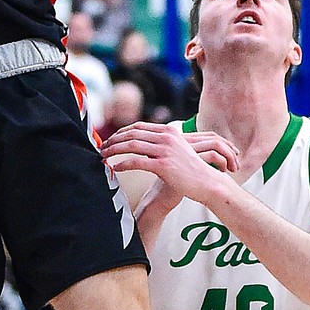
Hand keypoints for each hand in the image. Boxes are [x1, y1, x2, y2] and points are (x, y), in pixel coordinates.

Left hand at [102, 123, 238, 204]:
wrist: (207, 183)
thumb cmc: (191, 170)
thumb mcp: (177, 151)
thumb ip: (162, 144)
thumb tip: (144, 143)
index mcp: (169, 131)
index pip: (139, 127)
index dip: (122, 132)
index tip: (111, 138)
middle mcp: (166, 137)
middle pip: (132, 133)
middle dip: (114, 139)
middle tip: (102, 147)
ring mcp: (165, 150)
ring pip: (131, 146)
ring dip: (114, 150)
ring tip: (103, 156)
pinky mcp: (163, 165)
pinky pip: (136, 162)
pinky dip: (122, 164)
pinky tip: (114, 168)